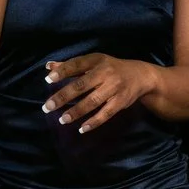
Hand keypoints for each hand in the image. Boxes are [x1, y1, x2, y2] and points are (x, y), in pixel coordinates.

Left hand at [41, 53, 157, 133]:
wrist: (140, 75)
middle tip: (47, 107)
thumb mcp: (94, 62)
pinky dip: (94, 122)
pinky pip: (106, 114)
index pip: (77, 65)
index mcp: (96, 61)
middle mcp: (105, 73)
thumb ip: (71, 66)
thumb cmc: (111, 68)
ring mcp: (114, 88)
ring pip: (92, 101)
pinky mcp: (121, 102)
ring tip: (62, 119)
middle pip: (81, 85)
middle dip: (63, 96)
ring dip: (76, 111)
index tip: (48, 80)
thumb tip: (48, 67)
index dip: (63, 71)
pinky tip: (82, 128)